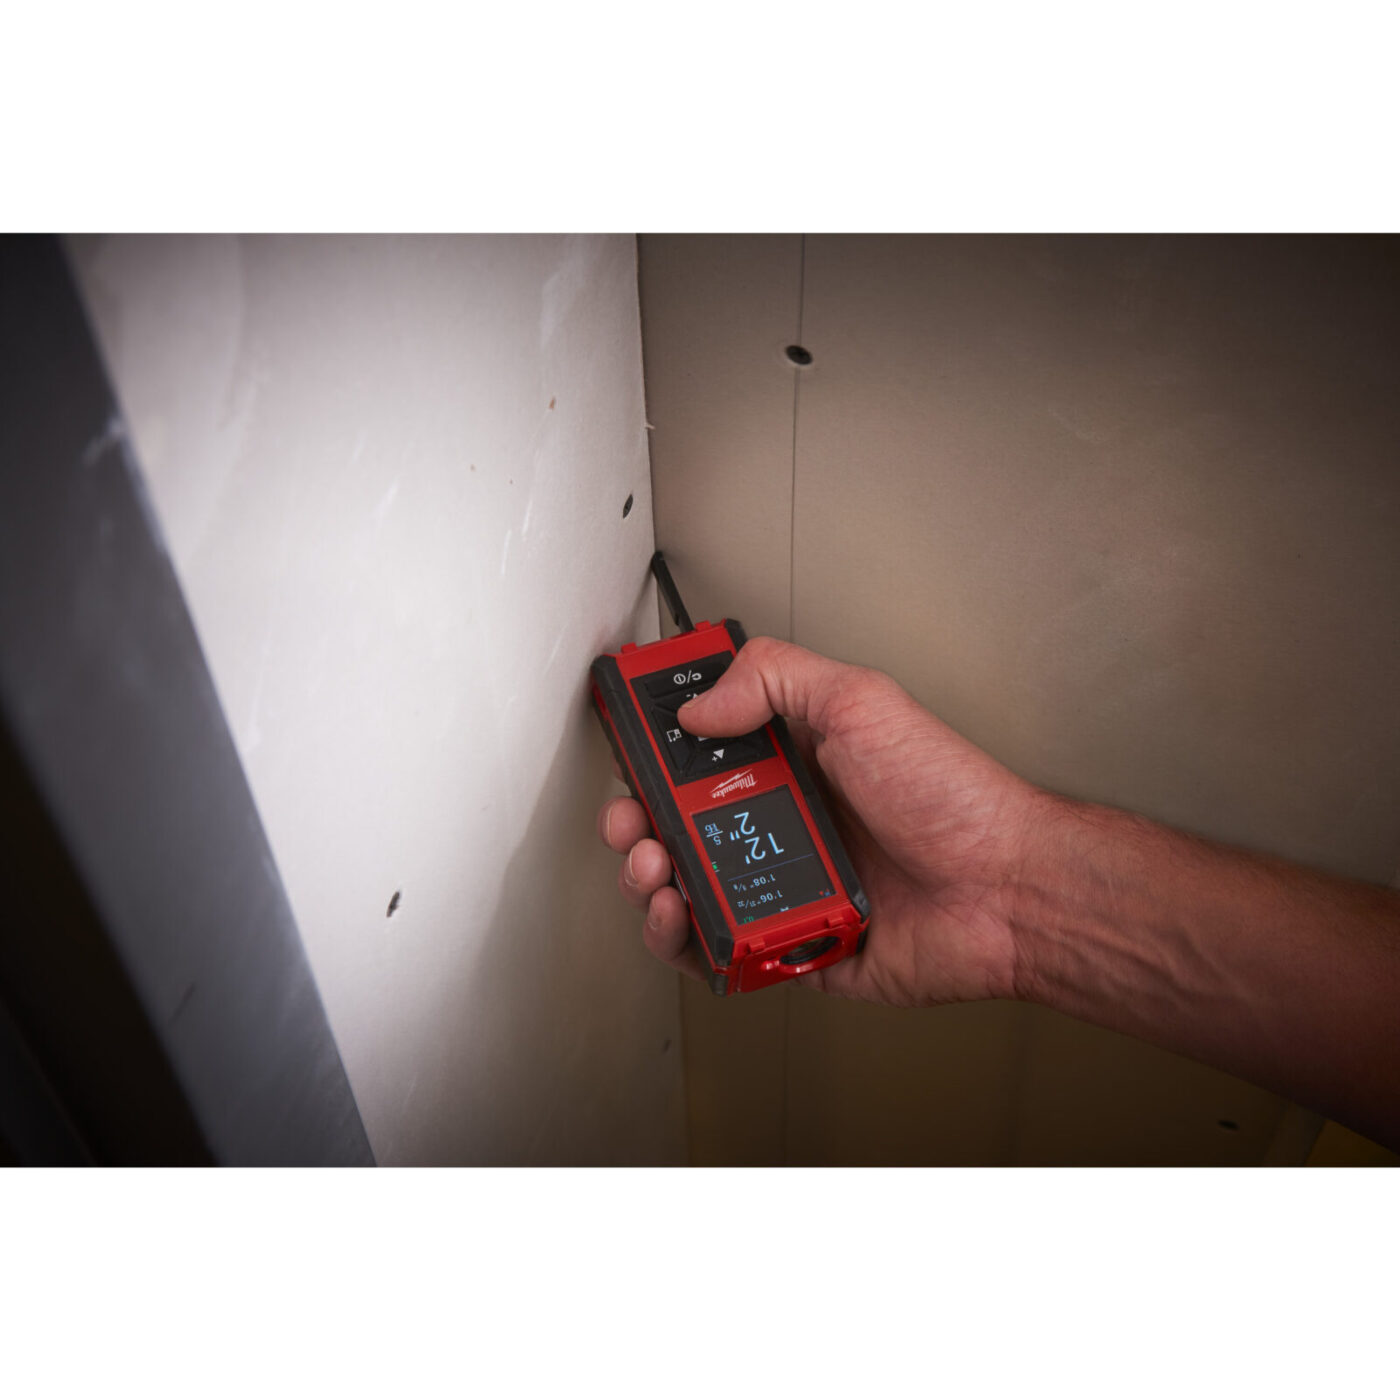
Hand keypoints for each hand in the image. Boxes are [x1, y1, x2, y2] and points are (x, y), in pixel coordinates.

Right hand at [596, 637, 1041, 1006]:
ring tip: (654, 866)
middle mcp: (782, 822)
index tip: (627, 744)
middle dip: (636, 819)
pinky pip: (719, 950)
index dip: (657, 748)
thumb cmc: (952, 798)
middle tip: (633, 818)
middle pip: (678, 823)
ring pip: (687, 887)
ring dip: (649, 878)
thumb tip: (701, 701)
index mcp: (793, 762)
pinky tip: (683, 916)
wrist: (1007, 890)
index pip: (702, 749)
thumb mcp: (861, 703)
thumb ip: (775, 678)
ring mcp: (783, 886)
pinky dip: (685, 940)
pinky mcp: (790, 946)